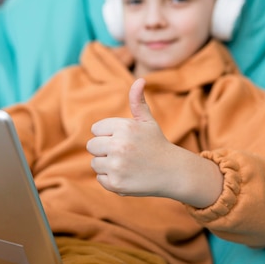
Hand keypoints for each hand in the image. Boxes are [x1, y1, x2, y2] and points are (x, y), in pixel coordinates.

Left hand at [87, 78, 222, 206]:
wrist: (173, 172)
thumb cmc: (157, 144)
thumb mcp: (147, 122)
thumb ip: (138, 102)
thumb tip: (140, 79)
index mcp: (124, 127)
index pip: (96, 130)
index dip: (108, 135)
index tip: (124, 140)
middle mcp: (119, 145)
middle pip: (91, 146)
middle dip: (104, 150)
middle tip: (124, 153)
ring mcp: (117, 166)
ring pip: (94, 163)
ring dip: (106, 165)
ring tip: (126, 164)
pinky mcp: (116, 184)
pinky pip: (100, 178)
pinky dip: (110, 179)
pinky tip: (126, 176)